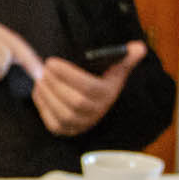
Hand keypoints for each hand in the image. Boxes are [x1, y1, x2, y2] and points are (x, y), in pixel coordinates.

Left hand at [29, 41, 144, 135]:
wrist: (94, 102)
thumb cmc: (102, 79)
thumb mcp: (115, 68)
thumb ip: (126, 57)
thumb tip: (139, 48)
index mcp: (107, 94)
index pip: (88, 87)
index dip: (68, 74)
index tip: (52, 62)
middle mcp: (96, 113)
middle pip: (74, 102)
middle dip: (55, 84)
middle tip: (43, 69)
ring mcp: (81, 125)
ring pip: (62, 114)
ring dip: (47, 95)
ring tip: (40, 78)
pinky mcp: (67, 131)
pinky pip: (53, 124)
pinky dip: (43, 107)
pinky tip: (39, 91)